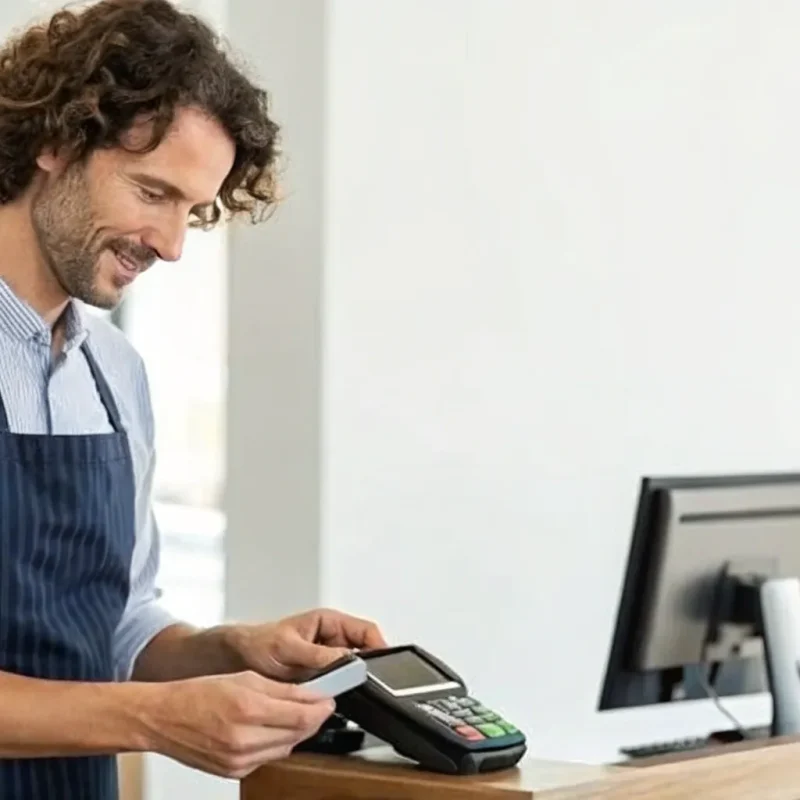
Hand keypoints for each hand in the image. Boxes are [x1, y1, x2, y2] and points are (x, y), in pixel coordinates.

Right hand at [141, 671, 334, 778]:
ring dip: (296, 731)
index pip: (302, 714)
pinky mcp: (235, 772)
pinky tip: (271, 729)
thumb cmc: (198, 693)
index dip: (322, 706)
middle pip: (298, 733)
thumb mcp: (245, 678)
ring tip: (293, 713)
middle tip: (318, 704)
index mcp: (248, 709)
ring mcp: (239, 760)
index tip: (329, 698)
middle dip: (313, 718)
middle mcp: (244, 739)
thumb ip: (282, 688)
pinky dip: (276, 743)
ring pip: (287, 748)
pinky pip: (268, 758)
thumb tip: (312, 693)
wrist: (164, 718)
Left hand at [230, 608, 387, 680]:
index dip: (379, 646)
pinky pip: (337, 684)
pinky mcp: (319, 677)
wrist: (237, 660)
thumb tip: (346, 659)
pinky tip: (328, 697)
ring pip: (351, 671)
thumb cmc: (258, 643)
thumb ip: (318, 655)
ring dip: (347, 682)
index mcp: (329, 622)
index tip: (383, 664)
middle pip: (363, 652)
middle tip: (360, 682)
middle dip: (363, 668)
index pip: (366, 631)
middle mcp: (331, 639)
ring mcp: (327, 659)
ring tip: (339, 689)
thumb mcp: (289, 648)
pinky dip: (336, 692)